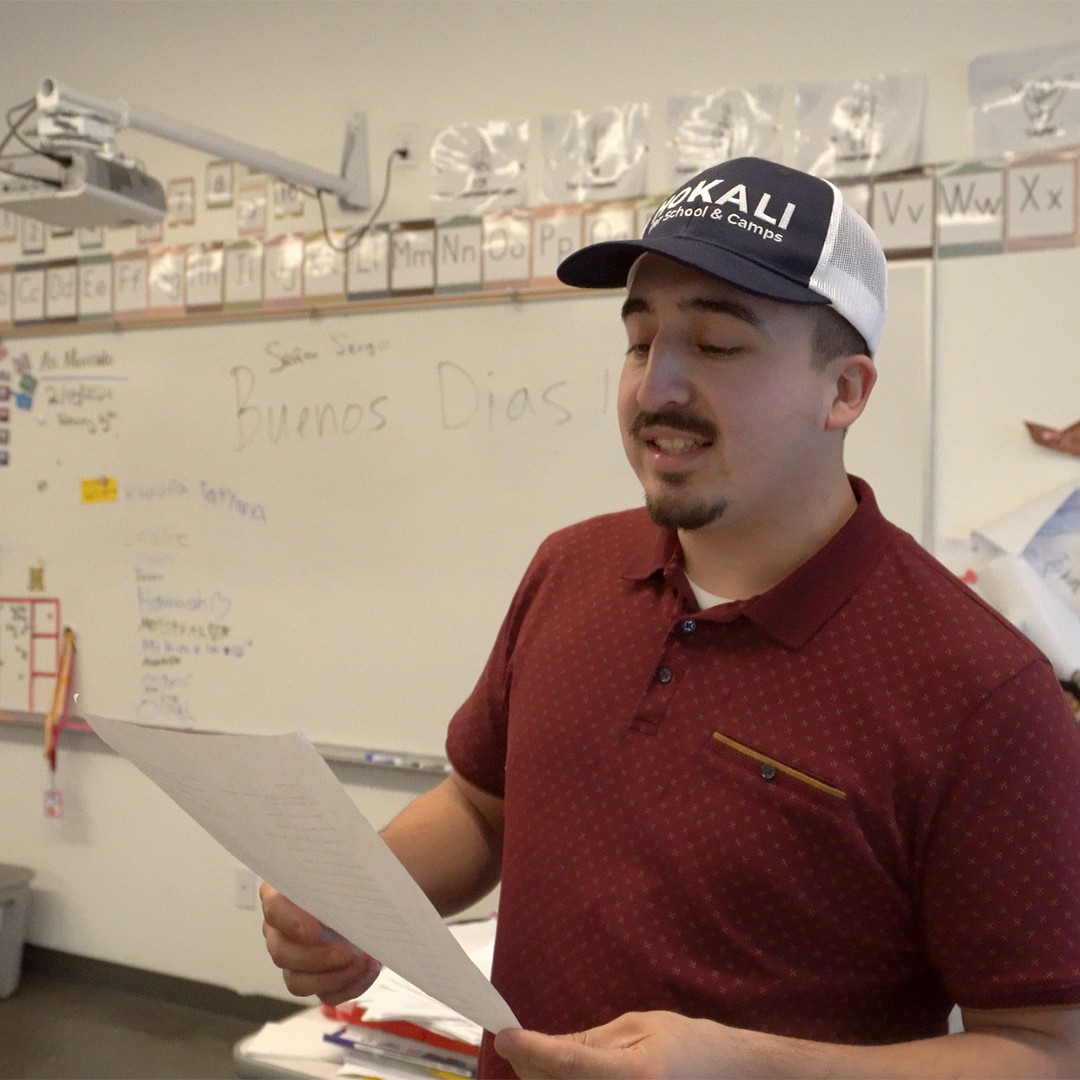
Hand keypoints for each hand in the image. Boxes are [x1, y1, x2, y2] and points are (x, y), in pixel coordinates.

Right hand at [260, 882, 380, 1003]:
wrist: (374, 891)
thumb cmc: (354, 875)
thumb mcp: (346, 866)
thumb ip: (337, 873)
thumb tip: (346, 883)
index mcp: (282, 894)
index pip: (273, 909)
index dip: (291, 922)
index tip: (314, 930)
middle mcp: (281, 929)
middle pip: (281, 953)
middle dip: (315, 958)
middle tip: (347, 952)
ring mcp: (295, 957)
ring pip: (297, 981)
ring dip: (331, 977)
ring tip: (362, 963)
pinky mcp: (316, 978)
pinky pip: (324, 995)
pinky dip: (348, 987)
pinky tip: (369, 970)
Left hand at [494, 1011, 742, 1078]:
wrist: (729, 1076)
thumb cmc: (686, 1043)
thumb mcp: (638, 1027)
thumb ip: (588, 1041)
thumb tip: (540, 1047)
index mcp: (634, 1074)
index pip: (566, 1063)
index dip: (529, 1050)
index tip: (504, 1035)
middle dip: (530, 1068)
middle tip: (519, 1046)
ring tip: (541, 1062)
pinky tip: (562, 1076)